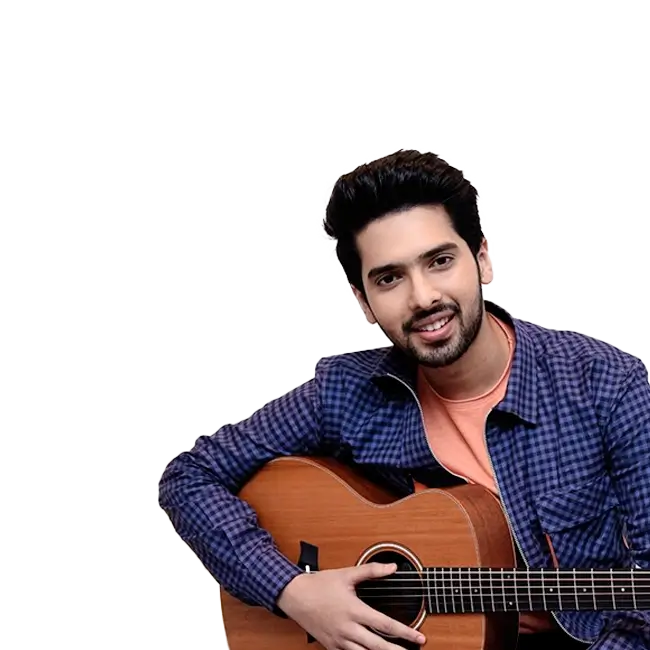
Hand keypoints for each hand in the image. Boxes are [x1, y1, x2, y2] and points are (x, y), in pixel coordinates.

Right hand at [276, 562, 425, 649]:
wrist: (295, 596)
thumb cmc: (319, 585)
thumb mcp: (346, 574)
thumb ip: (371, 571)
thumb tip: (392, 567)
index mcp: (354, 610)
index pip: (385, 625)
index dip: (405, 633)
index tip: (419, 637)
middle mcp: (348, 628)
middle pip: (378, 646)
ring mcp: (339, 640)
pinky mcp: (332, 646)